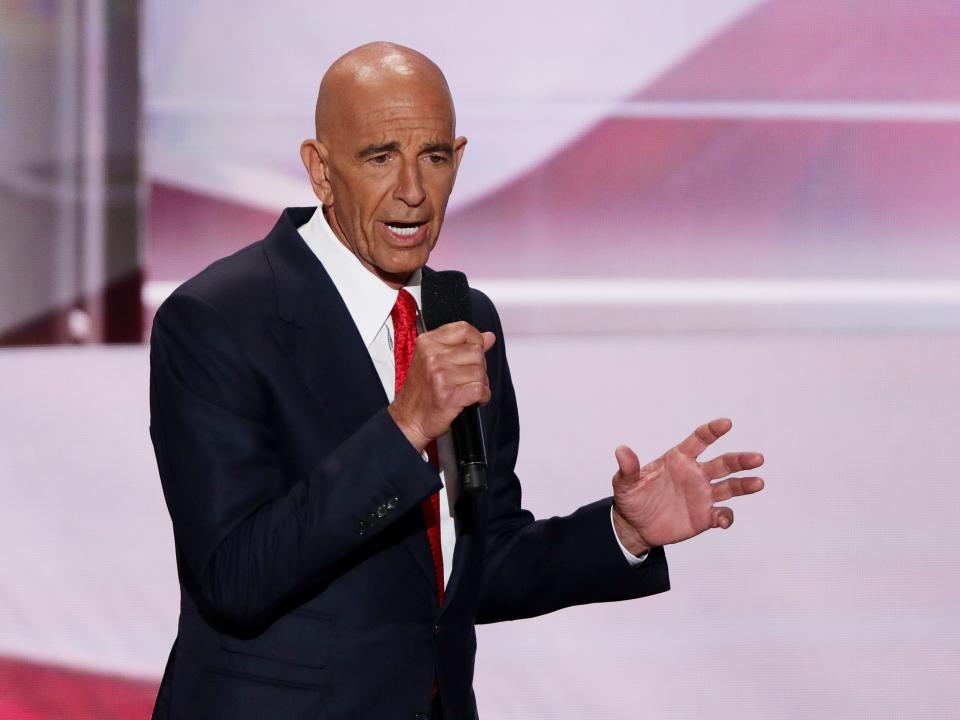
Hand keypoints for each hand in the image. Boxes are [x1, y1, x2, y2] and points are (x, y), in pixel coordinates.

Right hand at [389, 321, 495, 451]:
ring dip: (481, 383)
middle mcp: (432, 357)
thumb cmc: (421, 391)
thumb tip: (489, 337)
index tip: (475, 350)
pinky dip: (482, 396)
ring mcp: (440, 376)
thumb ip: (461, 345)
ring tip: (468, 389)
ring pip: (480, 371)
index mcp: (427, 343)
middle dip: (478, 366)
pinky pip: (480, 389)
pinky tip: (473, 399)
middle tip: (468, 377)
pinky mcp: (449, 396)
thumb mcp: (434, 360)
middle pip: (476, 351)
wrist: (409, 419)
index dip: (476, 340)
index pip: (464, 329)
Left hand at [611, 418, 764, 554]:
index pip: (699, 440)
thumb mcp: (625, 484)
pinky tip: (722, 520)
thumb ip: (628, 468)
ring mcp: (702, 495)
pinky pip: (722, 514)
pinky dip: (726, 517)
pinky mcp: (704, 516)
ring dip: (745, 485)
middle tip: (757, 458)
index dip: (713, 431)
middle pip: (723, 463)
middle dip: (740, 460)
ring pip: (730, 486)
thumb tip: (621, 450)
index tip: (726, 423)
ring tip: (758, 483)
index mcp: (678, 459)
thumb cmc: (632, 498)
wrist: (635, 526)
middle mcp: (696, 474)